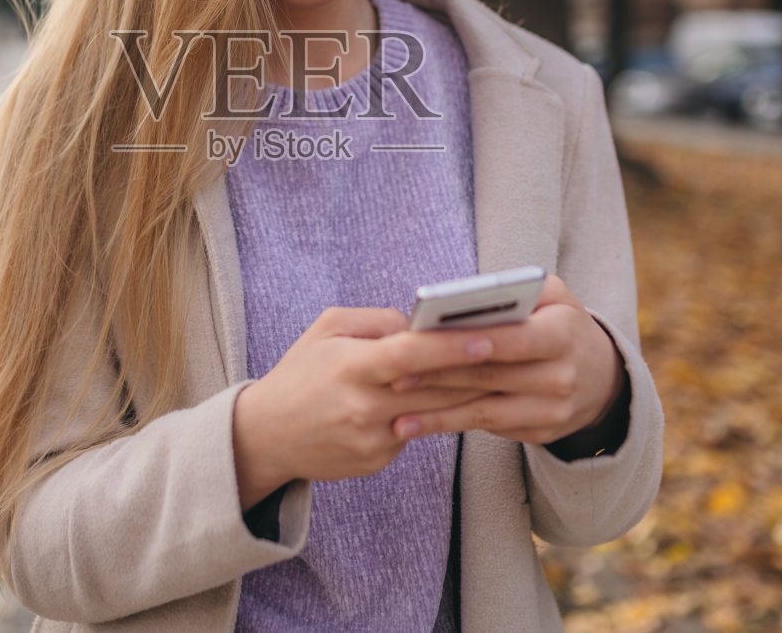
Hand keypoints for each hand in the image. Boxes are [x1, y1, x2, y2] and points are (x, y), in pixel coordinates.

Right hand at [231, 306, 496, 509]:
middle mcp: (364, 407)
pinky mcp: (377, 461)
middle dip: (476, 371)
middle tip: (515, 352)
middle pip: (434, 388)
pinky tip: (450, 399)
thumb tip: (419, 323)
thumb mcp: (326, 329)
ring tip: (499, 373)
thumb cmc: (300, 372)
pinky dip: (433, 415)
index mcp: (350, 367)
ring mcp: (373, 440)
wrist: (266, 435)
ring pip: (435, 414)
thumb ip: (375, 320)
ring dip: (467, 394)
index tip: (488, 337)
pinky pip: (417, 433)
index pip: (411, 355)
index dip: (451, 347)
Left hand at [386, 274, 625, 446]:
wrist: (601, 377)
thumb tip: (464, 297)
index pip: (512, 340)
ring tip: (396, 414)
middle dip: (440, 377)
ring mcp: (551, 412)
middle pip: (491, 377)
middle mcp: (561, 378)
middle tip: (393, 376)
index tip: (428, 343)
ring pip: (485, 411)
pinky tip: (416, 424)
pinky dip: (450, 425)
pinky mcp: (538, 434)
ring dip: (437, 414)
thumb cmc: (561, 324)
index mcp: (563, 336)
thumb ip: (517, 289)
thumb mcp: (554, 296)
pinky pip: (487, 428)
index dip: (472, 343)